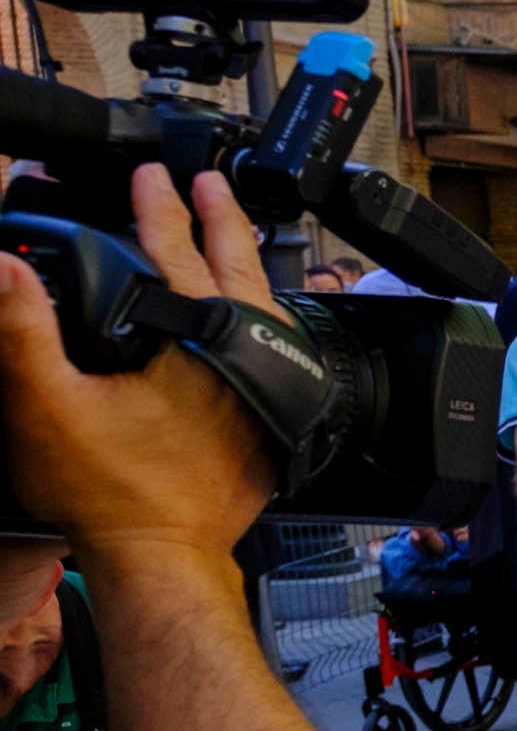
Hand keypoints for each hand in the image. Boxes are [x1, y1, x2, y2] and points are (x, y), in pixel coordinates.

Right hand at [0, 165, 278, 556]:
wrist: (164, 557)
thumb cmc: (112, 495)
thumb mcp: (46, 404)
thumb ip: (21, 330)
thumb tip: (1, 266)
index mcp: (201, 340)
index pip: (176, 250)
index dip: (157, 206)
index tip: (152, 173)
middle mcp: (250, 356)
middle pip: (237, 265)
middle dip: (219, 218)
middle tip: (208, 184)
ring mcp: (269, 386)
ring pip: (264, 304)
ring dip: (240, 262)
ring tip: (226, 236)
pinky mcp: (275, 415)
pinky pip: (272, 346)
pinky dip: (255, 314)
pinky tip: (241, 315)